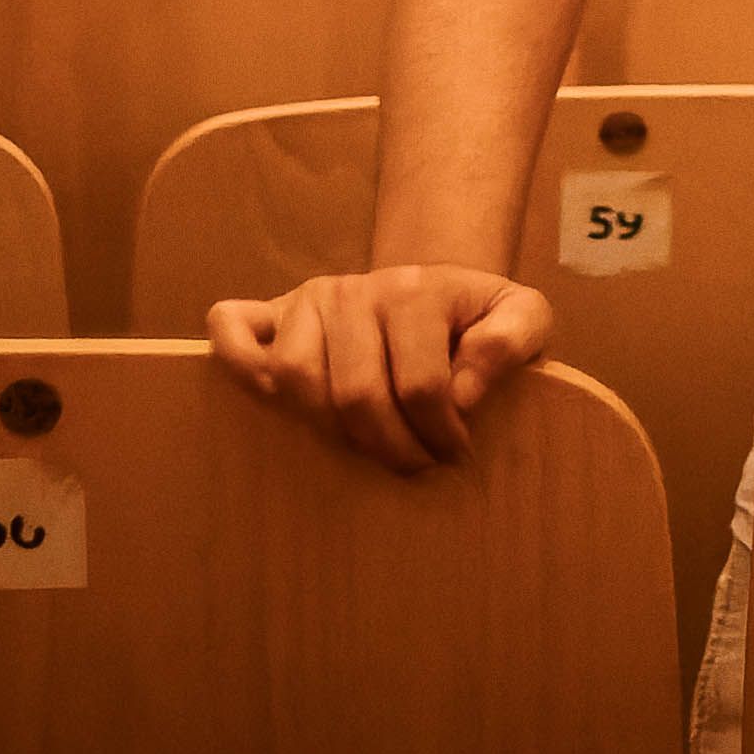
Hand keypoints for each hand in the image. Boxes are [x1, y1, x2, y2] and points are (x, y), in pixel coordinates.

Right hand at [205, 263, 555, 474]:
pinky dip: (239, 365)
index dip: (440, 435)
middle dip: (390, 448)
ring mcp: (307, 299)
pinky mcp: (273, 311)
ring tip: (362, 443)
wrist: (436, 288)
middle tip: (414, 465)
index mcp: (417, 291)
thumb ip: (512, 341)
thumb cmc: (477, 318)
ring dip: (326, 426)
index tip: (455, 453)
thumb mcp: (522, 316)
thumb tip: (465, 390)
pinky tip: (275, 403)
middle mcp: (354, 289)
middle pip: (354, 393)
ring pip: (293, 375)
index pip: (421, 386)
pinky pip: (231, 328)